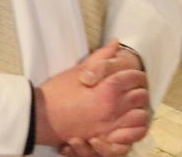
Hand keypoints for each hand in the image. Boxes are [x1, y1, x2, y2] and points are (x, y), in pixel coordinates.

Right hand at [34, 41, 149, 150]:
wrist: (40, 117)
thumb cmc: (56, 93)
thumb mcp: (79, 70)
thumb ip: (101, 57)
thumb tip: (116, 43)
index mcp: (108, 89)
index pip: (135, 77)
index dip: (136, 73)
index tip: (133, 74)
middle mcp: (112, 108)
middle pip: (141, 96)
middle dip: (139, 89)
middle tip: (132, 87)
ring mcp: (109, 126)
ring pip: (140, 117)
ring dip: (138, 109)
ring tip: (131, 104)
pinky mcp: (104, 138)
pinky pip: (130, 136)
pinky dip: (133, 129)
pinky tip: (126, 121)